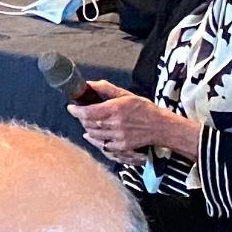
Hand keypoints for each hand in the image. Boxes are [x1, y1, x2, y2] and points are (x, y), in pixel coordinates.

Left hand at [69, 81, 196, 165]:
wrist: (160, 126)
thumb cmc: (143, 108)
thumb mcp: (125, 94)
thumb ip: (106, 89)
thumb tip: (88, 84)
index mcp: (115, 109)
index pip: (88, 112)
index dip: (75, 110)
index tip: (71, 106)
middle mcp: (115, 124)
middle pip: (88, 123)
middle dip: (81, 117)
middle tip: (80, 112)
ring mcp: (118, 137)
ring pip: (93, 134)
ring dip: (87, 127)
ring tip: (88, 121)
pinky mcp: (122, 147)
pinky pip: (102, 145)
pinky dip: (94, 140)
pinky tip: (92, 134)